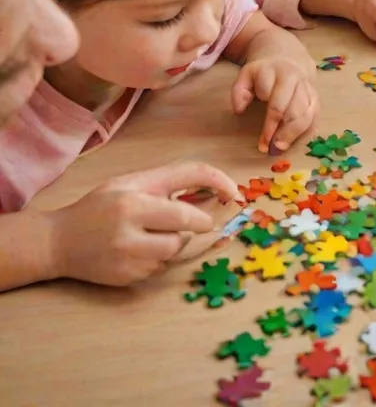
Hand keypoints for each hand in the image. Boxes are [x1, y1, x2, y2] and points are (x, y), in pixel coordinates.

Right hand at [50, 161, 238, 285]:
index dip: (217, 188)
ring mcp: (127, 260)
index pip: (185, 200)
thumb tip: (214, 186)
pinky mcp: (127, 279)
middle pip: (186, 230)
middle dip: (199, 222)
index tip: (233, 194)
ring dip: (177, 239)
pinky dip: (159, 256)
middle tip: (199, 219)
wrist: (58, 242)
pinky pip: (160, 266)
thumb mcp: (132, 182)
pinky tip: (138, 248)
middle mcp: (130, 232)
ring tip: (154, 230)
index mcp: (133, 202)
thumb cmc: (101, 205)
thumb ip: (170, 180)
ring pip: (176, 249)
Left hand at [232, 49, 318, 152]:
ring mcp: (309, 88)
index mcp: (276, 72)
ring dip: (296, 134)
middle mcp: (296, 79)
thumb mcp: (246, 75)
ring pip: (308, 114)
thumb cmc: (263, 73)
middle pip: (294, 109)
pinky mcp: (317, 97)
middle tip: (273, 149)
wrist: (288, 59)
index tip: (262, 143)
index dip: (269, 124)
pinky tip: (295, 142)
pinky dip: (307, 132)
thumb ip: (239, 91)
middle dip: (284, 132)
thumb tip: (240, 110)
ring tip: (282, 148)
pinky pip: (316, 116)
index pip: (275, 101)